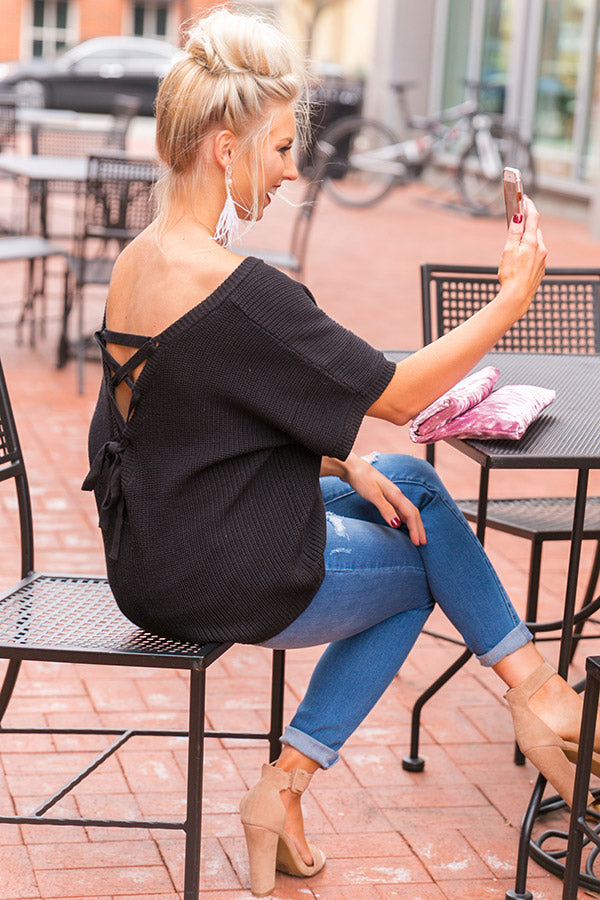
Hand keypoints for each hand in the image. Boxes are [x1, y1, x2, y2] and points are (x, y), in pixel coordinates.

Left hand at [342, 454, 426, 545]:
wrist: (351, 466)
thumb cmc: (361, 479)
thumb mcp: (373, 495)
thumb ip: (385, 509)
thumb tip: (397, 524)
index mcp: (396, 494)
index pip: (411, 514)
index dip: (416, 529)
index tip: (418, 543)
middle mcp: (396, 495)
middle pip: (413, 513)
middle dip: (419, 528)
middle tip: (422, 543)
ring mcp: (391, 495)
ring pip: (407, 511)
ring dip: (413, 524)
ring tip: (417, 536)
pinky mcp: (385, 496)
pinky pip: (400, 510)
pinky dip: (404, 519)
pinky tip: (403, 524)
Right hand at [497, 195, 546, 318]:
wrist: (517, 297)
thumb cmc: (510, 275)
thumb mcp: (508, 250)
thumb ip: (514, 232)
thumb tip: (519, 216)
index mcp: (532, 242)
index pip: (533, 217)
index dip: (529, 205)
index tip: (524, 198)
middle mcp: (541, 248)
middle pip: (534, 230)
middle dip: (527, 225)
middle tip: (516, 222)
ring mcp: (542, 259)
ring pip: (536, 243)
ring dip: (527, 240)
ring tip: (514, 246)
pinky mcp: (540, 269)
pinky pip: (536, 255)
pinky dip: (529, 252)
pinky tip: (519, 261)